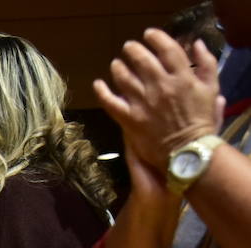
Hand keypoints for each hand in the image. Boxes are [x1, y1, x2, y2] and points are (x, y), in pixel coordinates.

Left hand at [94, 29, 221, 171]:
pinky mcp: (129, 119)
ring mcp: (143, 103)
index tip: (149, 35)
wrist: (188, 152)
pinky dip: (102, 92)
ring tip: (116, 64)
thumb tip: (195, 45)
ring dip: (118, 68)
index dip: (157, 39)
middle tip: (128, 47)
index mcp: (182, 78)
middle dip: (134, 50)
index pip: (167, 50)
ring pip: (125, 78)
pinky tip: (97, 84)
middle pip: (142, 61)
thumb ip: (206, 65)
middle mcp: (160, 87)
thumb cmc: (202, 122)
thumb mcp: (212, 90)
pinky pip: (111, 103)